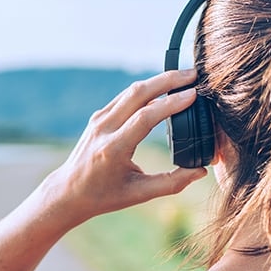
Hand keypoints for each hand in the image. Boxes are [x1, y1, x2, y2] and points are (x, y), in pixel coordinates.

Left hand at [40, 69, 207, 221]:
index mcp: (113, 149)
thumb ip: (172, 183)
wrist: (68, 191)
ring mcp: (99, 120)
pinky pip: (125, 96)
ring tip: (183, 77)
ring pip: (131, 90)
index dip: (171, 103)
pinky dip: (146, 89)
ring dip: (158, 80)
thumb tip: (201, 171)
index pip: (145, 117)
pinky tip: (163, 87)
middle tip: (193, 74)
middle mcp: (104, 129)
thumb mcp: (139, 194)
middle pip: (138, 93)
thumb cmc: (104, 196)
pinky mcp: (99, 116)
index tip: (193, 94)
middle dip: (168, 80)